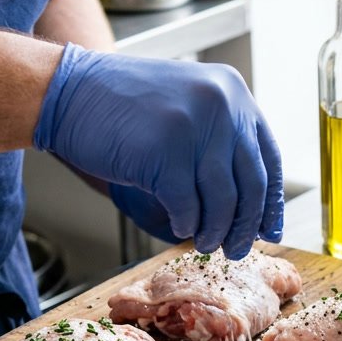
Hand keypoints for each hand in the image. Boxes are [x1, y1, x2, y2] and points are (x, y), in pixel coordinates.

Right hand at [33, 44, 283, 258]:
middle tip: (238, 248)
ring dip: (217, 231)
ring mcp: (194, 127)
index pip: (269, 157)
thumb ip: (221, 142)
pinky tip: (181, 227)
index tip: (269, 229)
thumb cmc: (125, 107)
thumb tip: (255, 207)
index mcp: (233, 92)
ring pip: (223, 200)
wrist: (70, 92)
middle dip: (246, 224)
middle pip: (252, 183)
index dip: (272, 200)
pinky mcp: (165, 152)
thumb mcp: (188, 106)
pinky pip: (188, 205)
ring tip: (207, 243)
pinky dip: (186, 223)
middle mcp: (221, 105)